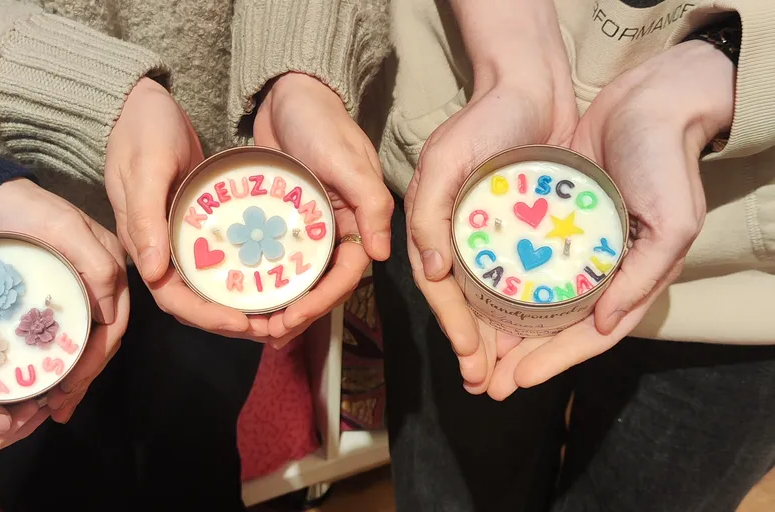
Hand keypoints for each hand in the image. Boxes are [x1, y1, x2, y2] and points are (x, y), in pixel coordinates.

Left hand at [0, 178, 129, 422]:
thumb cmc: (28, 211)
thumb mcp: (64, 231)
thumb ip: (97, 265)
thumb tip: (111, 314)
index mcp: (112, 267)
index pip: (115, 323)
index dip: (96, 358)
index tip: (72, 385)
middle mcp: (104, 281)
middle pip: (105, 339)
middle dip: (86, 376)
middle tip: (60, 405)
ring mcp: (84, 289)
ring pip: (90, 342)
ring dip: (77, 376)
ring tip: (57, 406)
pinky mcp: (64, 296)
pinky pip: (71, 334)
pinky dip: (64, 362)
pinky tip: (52, 382)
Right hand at [104, 78, 252, 337]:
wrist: (141, 102)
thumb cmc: (142, 129)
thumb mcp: (146, 167)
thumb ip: (146, 217)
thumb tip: (153, 272)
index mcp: (144, 243)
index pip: (174, 299)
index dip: (208, 317)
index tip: (244, 323)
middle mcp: (160, 249)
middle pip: (195, 302)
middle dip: (231, 320)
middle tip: (273, 325)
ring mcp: (177, 239)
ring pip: (208, 286)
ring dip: (238, 303)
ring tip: (276, 310)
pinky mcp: (194, 225)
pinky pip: (217, 260)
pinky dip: (240, 274)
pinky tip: (269, 275)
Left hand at [253, 72, 393, 346]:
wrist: (289, 93)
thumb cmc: (321, 122)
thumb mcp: (348, 161)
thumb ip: (369, 204)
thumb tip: (382, 255)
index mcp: (359, 220)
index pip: (347, 274)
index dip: (322, 302)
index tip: (291, 319)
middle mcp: (337, 229)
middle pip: (323, 284)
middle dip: (300, 312)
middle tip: (268, 334)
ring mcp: (309, 227)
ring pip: (300, 276)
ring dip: (282, 303)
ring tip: (256, 328)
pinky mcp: (285, 219)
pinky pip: (278, 256)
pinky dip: (266, 277)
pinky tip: (245, 295)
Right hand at [407, 33, 577, 392]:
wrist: (532, 86)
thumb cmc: (485, 119)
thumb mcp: (446, 160)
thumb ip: (428, 212)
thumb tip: (433, 270)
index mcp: (434, 224)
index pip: (437, 285)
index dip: (451, 324)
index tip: (471, 358)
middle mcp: (458, 235)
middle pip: (461, 301)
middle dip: (471, 346)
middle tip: (485, 384)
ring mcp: (489, 235)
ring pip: (489, 298)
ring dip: (494, 339)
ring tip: (504, 375)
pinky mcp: (519, 230)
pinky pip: (517, 277)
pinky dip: (521, 308)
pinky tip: (533, 333)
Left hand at [487, 40, 735, 398]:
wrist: (648, 102)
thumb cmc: (665, 162)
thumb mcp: (671, 223)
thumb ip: (643, 277)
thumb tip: (604, 325)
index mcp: (630, 279)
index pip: (589, 335)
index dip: (554, 361)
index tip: (515, 381)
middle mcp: (601, 270)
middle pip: (557, 326)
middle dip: (521, 356)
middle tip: (485, 382)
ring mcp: (576, 247)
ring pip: (537, 300)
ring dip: (507, 327)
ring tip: (474, 350)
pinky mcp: (555, 222)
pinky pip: (527, 262)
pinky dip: (505, 284)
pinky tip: (476, 296)